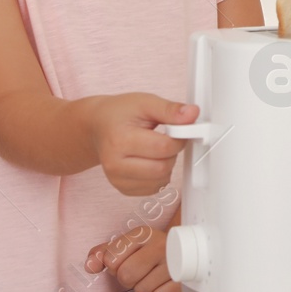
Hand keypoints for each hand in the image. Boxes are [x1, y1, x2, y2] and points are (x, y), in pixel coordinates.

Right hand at [82, 93, 197, 195]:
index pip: (163, 148)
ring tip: (157, 148)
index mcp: (120, 141)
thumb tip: (192, 114)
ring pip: (161, 180)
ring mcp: (117, 180)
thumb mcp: (145, 102)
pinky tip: (151, 160)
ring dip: (167, 164)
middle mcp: (115, 165)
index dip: (179, 138)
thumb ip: (170, 109)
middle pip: (162, 168)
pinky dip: (160, 175)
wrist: (98, 126)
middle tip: (167, 138)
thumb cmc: (120, 113)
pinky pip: (154, 188)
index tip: (180, 129)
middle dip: (173, 152)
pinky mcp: (123, 189)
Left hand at [84, 225, 183, 291]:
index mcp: (143, 234)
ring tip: (153, 275)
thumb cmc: (149, 250)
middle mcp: (161, 244)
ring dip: (144, 287)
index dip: (114, 265)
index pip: (111, 259)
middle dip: (128, 279)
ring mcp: (175, 262)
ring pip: (142, 290)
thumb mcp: (125, 245)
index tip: (124, 260)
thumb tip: (90, 265)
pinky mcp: (184, 279)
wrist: (184, 250)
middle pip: (126, 276)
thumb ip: (102, 253)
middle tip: (139, 271)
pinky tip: (164, 282)